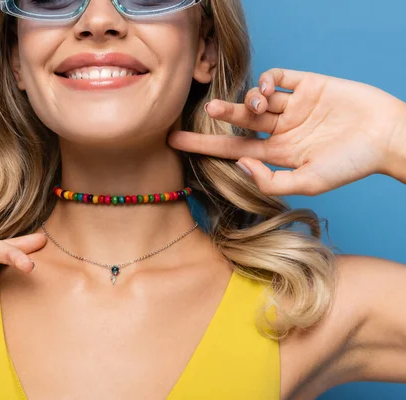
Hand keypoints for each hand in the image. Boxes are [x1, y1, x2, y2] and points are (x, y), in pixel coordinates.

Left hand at [168, 68, 405, 195]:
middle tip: (207, 107)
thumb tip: (240, 164)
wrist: (389, 136)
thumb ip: (271, 180)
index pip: (232, 148)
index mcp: (277, 154)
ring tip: (258, 104)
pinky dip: (268, 79)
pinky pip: (279, 77)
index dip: (204, 144)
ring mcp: (293, 107)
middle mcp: (280, 130)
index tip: (175, 141)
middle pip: (240, 121)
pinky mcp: (308, 85)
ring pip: (257, 98)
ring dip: (249, 98)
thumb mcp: (309, 182)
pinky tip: (269, 88)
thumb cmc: (352, 164)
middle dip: (222, 114)